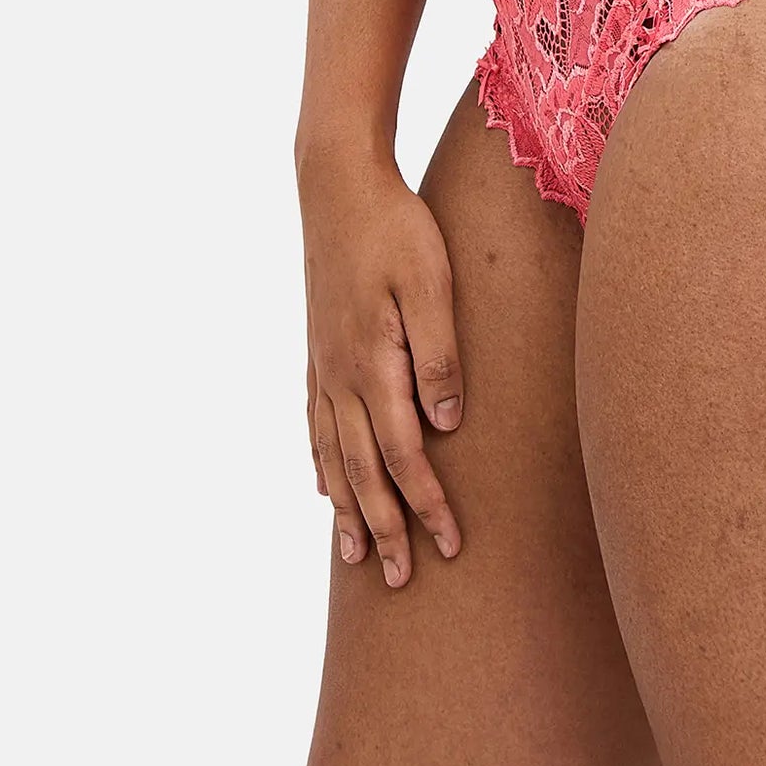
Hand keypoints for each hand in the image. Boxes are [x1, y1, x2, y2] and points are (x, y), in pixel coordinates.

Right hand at [300, 146, 464, 587]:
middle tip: (401, 580)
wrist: (335, 184)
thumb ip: (438, 353)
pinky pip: (315, 424)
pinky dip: (321, 464)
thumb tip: (447, 423)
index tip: (450, 546)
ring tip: (357, 558)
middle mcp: (341, 375)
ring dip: (348, 509)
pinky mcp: (317, 350)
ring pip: (335, 456)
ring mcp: (323, 365)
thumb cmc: (396, 227)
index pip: (405, 455)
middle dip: (386, 528)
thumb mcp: (431, 281)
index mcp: (373, 363)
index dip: (427, 504)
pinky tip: (323, 488)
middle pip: (365, 471)